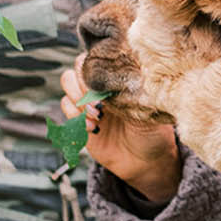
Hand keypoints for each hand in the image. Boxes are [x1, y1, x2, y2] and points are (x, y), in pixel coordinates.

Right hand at [59, 65, 180, 203]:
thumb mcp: (150, 109)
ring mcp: (87, 106)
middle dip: (82, 85)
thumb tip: (125, 77)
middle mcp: (99, 89)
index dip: (93, 68)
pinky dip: (75, 119)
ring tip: (98, 116)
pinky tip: (93, 128)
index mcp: (116, 80)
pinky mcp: (79, 124)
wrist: (147, 162)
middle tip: (99, 103)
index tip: (104, 83)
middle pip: (74, 71)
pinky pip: (66, 112)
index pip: (95, 59)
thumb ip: (135, 92)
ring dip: (78, 102)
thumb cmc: (154, 131)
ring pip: (67, 90)